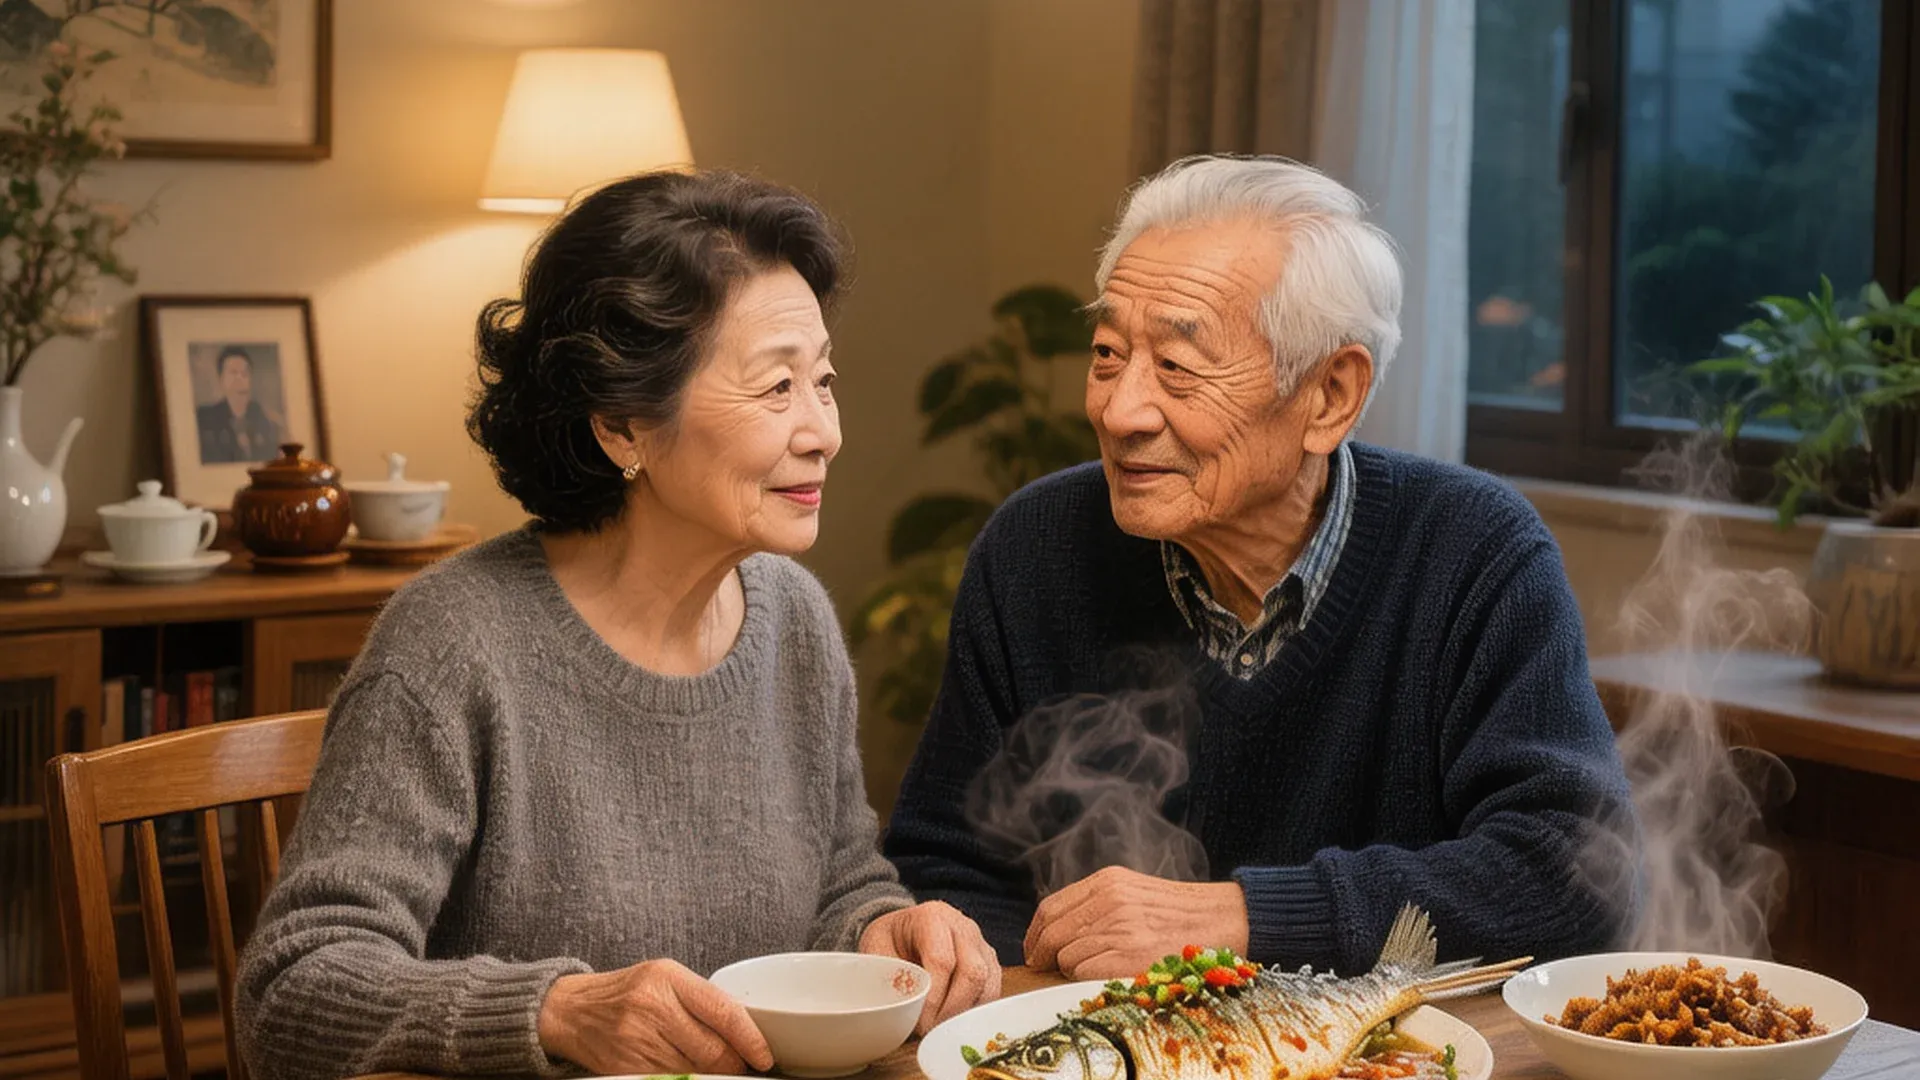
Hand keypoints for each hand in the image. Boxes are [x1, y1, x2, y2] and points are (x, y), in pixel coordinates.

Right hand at [536, 959, 772, 1073]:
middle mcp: (653, 1008)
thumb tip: (744, 1030)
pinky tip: (689, 1073)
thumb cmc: (626, 991)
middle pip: (712, 1050)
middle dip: (734, 1064)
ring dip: (712, 1076)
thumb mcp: (664, 977)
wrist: (570, 1011)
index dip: (750, 1039)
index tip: (764, 1056)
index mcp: (668, 978)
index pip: (723, 1011)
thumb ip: (701, 999)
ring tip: (717, 1069)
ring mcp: (637, 1040)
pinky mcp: (626, 1068)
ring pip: (694, 1071)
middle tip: (744, 1066)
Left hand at [860, 901, 1002, 1034]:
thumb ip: (888, 976)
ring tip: (939, 1028)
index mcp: (933, 917)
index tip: (920, 1022)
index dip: (933, 997)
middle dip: (952, 1010)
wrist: (903, 929)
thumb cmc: (890, 940)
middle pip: (973, 972)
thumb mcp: (876, 950)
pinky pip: (992, 992)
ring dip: (964, 1013)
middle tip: (931, 1030)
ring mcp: (980, 944)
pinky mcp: (989, 963)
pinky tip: (953, 1020)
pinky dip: (974, 1011)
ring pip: (988, 984)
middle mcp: (963, 927)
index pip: (942, 960)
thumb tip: (900, 1009)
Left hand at [1022, 866, 1249, 978]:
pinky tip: (1106, 976)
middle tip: (1045, 969)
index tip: (1034, 950)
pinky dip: (1086, 979)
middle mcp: (1109, 901)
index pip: (1050, 908)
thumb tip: (1059, 930)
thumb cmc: (1179, 912)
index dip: (1035, 933)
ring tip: (1092, 969)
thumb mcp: (1133, 891)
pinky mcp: (1129, 956)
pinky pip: (1083, 973)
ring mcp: (1119, 928)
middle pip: (1051, 933)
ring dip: (1070, 969)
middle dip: (1043, 955)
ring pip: (1065, 956)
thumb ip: (1097, 902)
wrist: (1224, 920)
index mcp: (1107, 882)